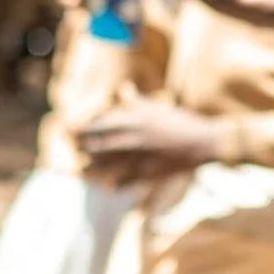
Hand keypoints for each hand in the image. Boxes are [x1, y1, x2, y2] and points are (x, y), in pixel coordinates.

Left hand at [77, 86, 220, 184]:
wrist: (202, 142)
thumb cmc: (179, 122)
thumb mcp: (156, 108)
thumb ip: (136, 101)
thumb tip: (122, 88)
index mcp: (135, 121)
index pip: (100, 125)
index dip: (82, 130)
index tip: (70, 131)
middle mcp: (134, 139)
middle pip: (100, 146)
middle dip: (84, 148)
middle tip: (75, 149)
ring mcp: (141, 158)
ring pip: (108, 165)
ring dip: (94, 167)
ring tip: (84, 167)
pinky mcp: (148, 174)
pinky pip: (125, 181)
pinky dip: (116, 183)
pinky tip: (111, 184)